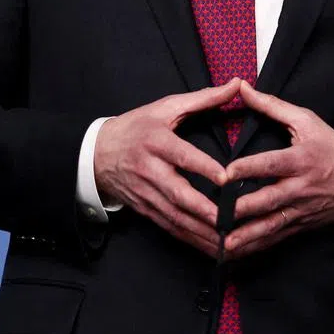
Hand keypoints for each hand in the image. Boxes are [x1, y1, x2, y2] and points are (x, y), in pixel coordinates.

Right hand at [94, 79, 241, 257]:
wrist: (96, 153)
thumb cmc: (137, 127)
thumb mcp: (165, 107)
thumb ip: (203, 98)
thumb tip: (236, 84)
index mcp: (156, 141)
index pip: (181, 155)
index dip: (203, 167)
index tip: (226, 178)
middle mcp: (150, 170)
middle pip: (178, 193)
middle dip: (204, 210)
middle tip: (229, 220)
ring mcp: (147, 193)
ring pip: (176, 217)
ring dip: (202, 231)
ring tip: (229, 240)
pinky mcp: (146, 210)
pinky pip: (171, 228)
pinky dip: (192, 240)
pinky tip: (213, 248)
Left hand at [221, 80, 333, 258]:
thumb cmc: (332, 148)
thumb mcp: (306, 121)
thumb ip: (272, 106)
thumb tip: (242, 87)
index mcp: (301, 160)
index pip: (272, 165)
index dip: (249, 169)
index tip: (225, 173)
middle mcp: (300, 188)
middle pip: (268, 200)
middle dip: (242, 209)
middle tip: (215, 212)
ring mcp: (300, 210)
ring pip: (271, 225)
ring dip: (246, 235)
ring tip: (223, 243)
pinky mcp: (299, 225)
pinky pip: (276, 237)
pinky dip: (257, 246)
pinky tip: (237, 252)